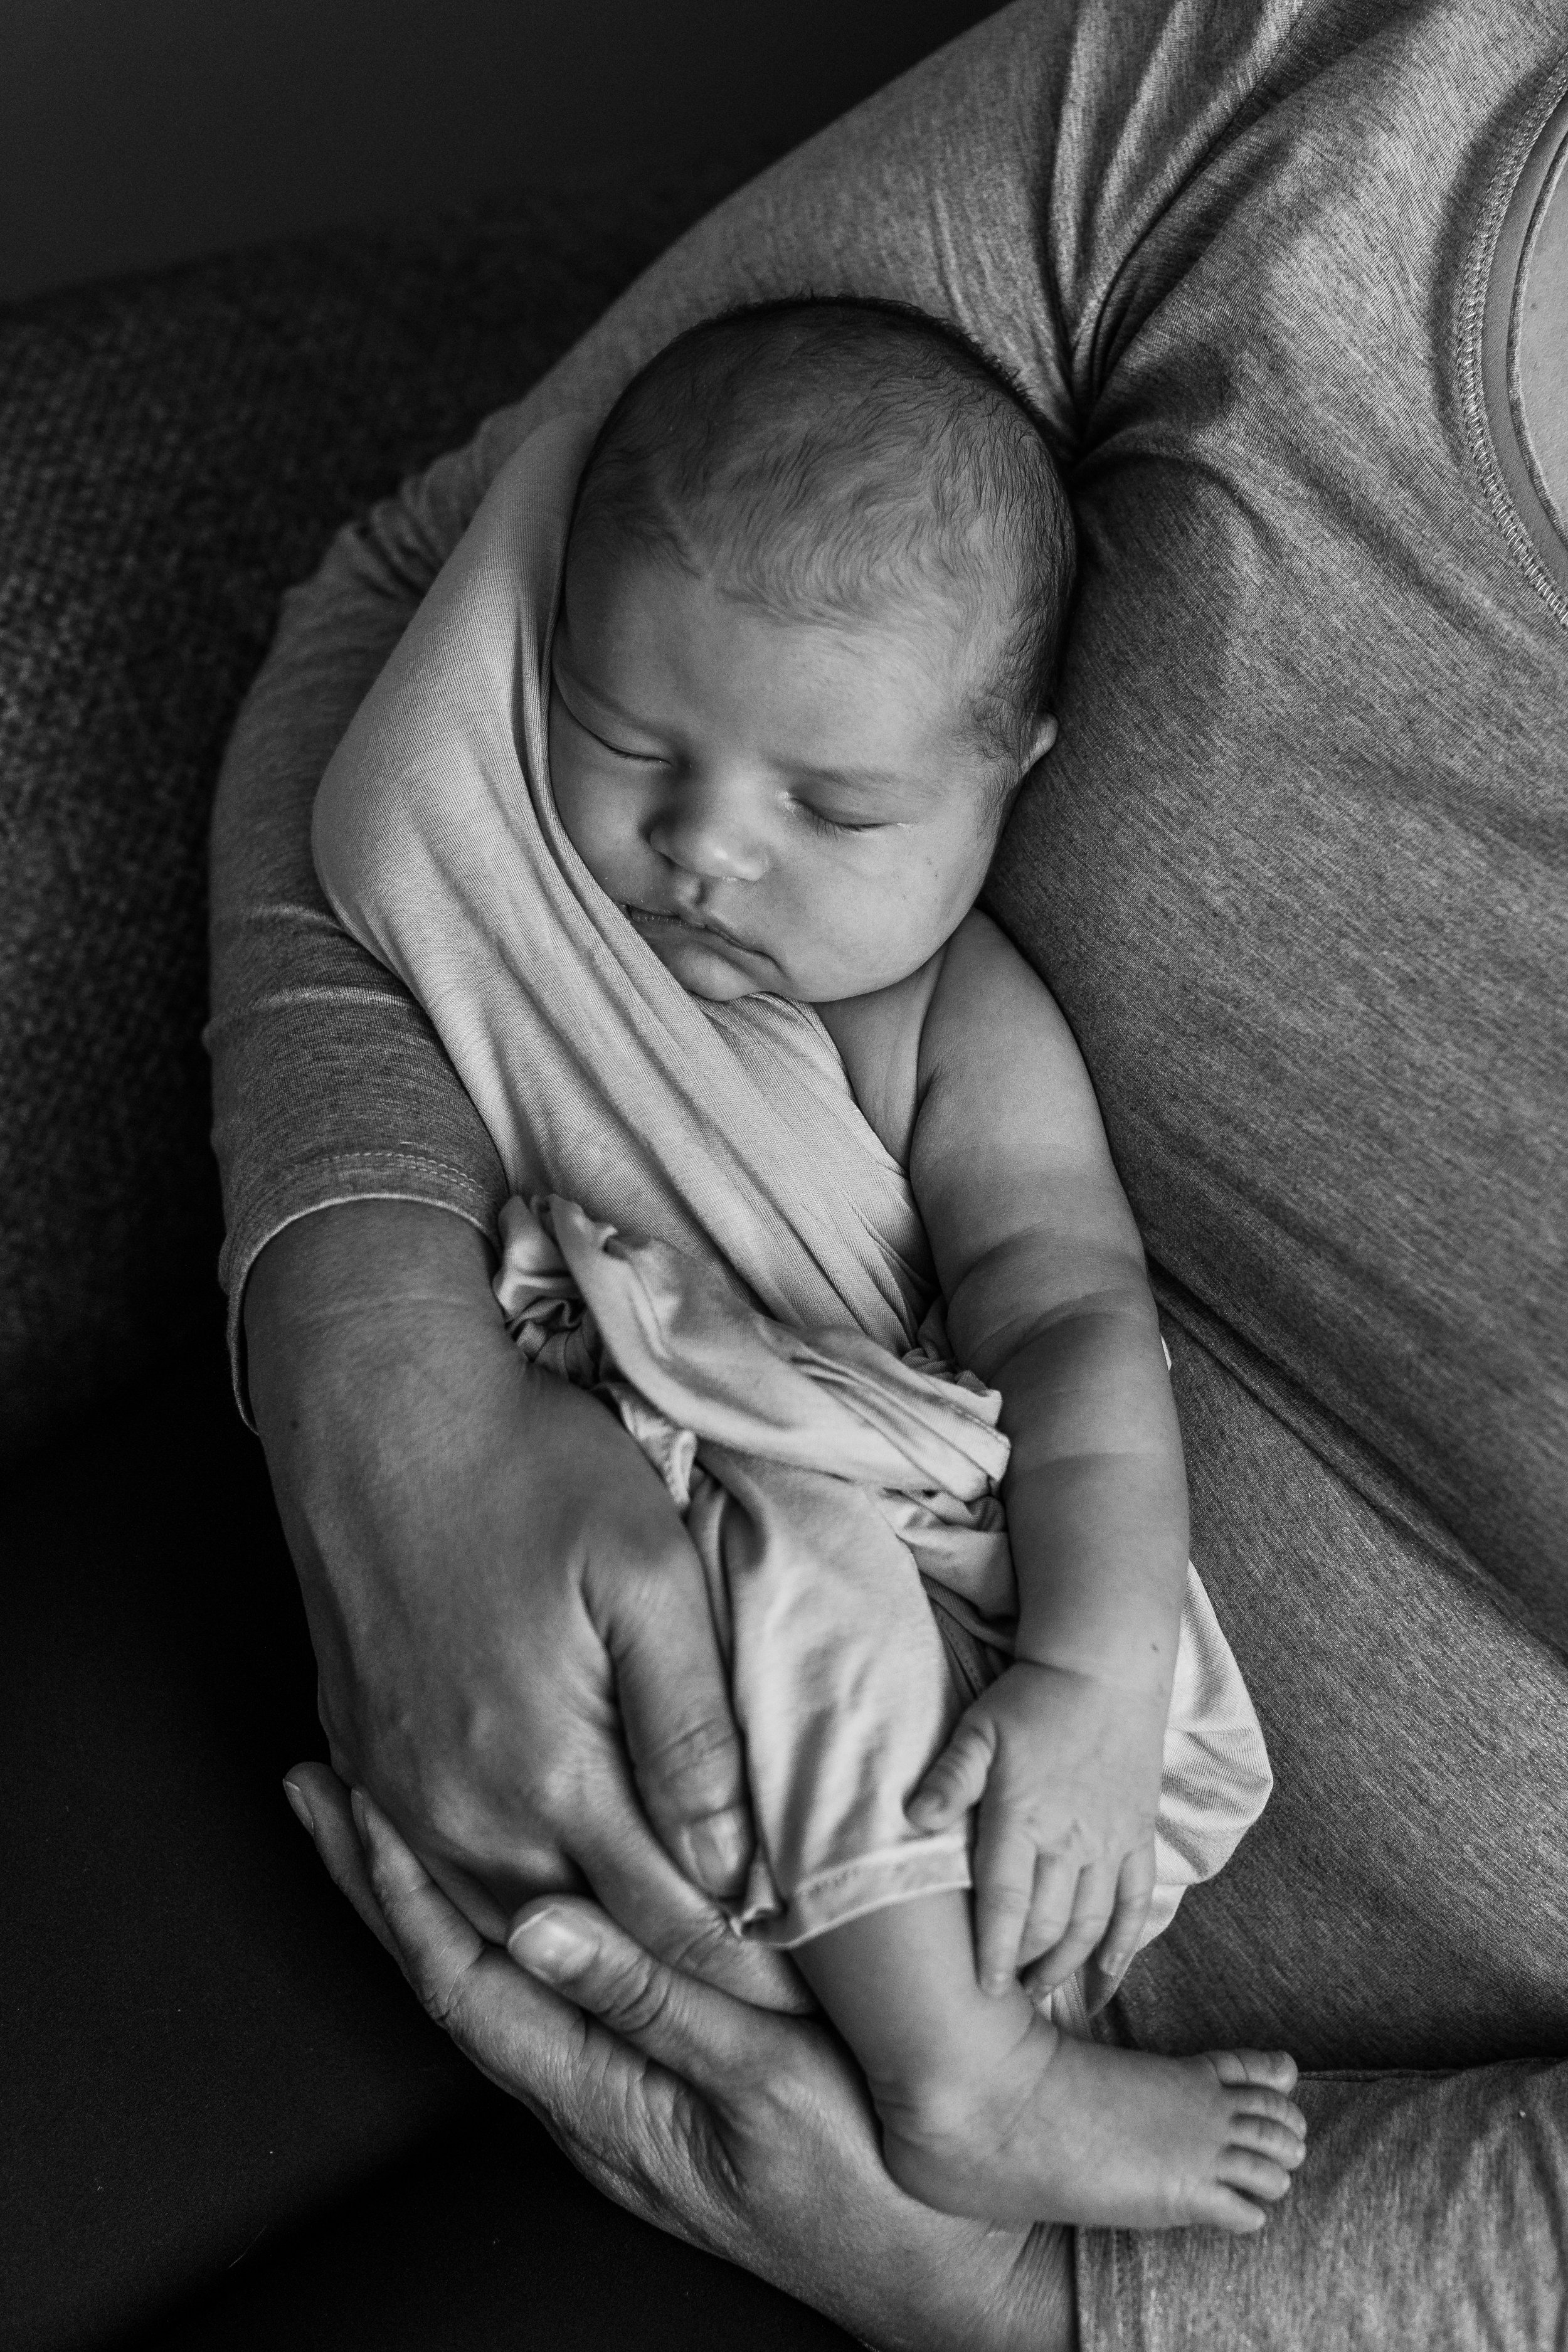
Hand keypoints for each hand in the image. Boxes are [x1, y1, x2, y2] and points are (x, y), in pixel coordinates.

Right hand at [248, 1198, 795, 2006]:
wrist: (377, 1407)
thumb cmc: (530, 1468)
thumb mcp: (648, 1576)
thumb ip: (693, 1732)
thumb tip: (738, 1870)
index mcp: (547, 1776)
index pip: (669, 1924)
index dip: (752, 1965)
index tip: (819, 1997)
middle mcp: (461, 1813)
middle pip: (586, 1947)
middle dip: (678, 1981)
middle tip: (769, 2012)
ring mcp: (400, 1794)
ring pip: (509, 1926)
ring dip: (589, 1953)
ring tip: (675, 1974)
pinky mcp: (366, 1760)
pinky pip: (440, 1876)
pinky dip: (509, 1904)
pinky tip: (557, 1901)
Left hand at [283, 1764, 1076, 2351]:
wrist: (951, 2271)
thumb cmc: (873, 2183)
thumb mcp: (771, 2081)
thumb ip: (653, 2000)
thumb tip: (539, 1922)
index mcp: (603, 2104)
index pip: (464, 1985)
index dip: (400, 1890)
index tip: (351, 1802)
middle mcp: (588, 2112)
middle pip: (450, 1982)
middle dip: (376, 1884)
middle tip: (316, 1786)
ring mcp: (617, 2110)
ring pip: (492, 1989)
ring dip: (427, 1900)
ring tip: (379, 1820)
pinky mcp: (654, 2099)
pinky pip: (546, 2003)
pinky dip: (497, 1927)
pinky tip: (500, 1891)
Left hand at [906, 1660, 1162, 2001]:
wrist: (1104, 1670)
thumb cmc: (1031, 1700)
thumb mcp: (979, 1730)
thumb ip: (949, 1779)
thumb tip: (913, 1818)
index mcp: (1022, 1816)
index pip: (1006, 1902)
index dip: (995, 1952)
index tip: (983, 1990)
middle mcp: (1069, 1839)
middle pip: (1047, 1923)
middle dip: (1026, 1965)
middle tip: (1006, 1998)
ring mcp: (1109, 1841)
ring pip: (1090, 1923)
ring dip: (1067, 1964)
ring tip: (1043, 1992)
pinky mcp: (1138, 1836)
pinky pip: (1135, 1903)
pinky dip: (1122, 1947)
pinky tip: (1106, 1980)